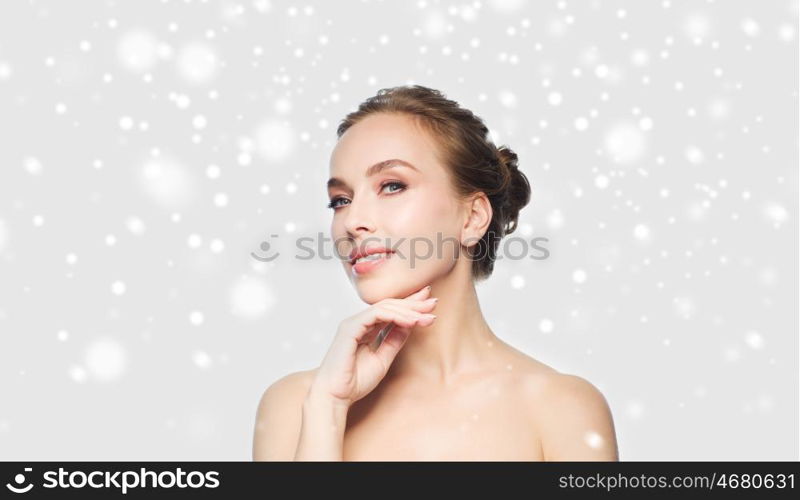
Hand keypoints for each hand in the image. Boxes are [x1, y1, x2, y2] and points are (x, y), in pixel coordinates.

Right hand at [308, 285, 437, 407]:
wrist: (335, 396)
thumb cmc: (354, 381)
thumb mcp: (383, 358)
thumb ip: (395, 341)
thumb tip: (410, 324)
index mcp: (366, 329)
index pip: (391, 311)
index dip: (410, 305)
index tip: (430, 304)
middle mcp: (359, 322)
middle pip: (390, 305)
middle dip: (413, 303)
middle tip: (433, 303)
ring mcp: (353, 323)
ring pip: (385, 307)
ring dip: (408, 310)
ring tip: (426, 315)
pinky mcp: (350, 328)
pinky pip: (376, 314)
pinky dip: (396, 316)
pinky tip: (411, 321)